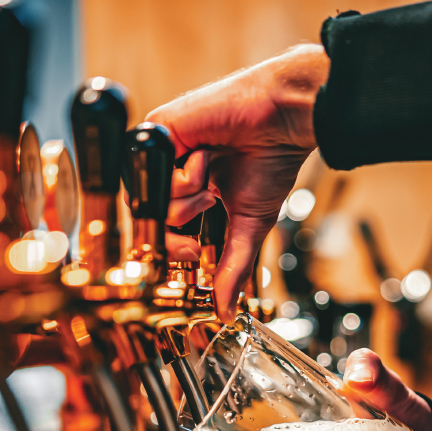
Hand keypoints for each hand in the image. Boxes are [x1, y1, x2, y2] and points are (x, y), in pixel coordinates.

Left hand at [148, 44, 329, 322]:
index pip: (163, 235)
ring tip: (212, 178)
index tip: (195, 252)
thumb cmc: (270, 160)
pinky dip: (187, 177)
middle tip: (206, 213)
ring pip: (151, 205)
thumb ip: (232, 267)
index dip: (175, 251)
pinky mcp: (156, 134)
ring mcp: (161, 157)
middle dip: (177, 231)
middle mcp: (170, 176)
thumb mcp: (249, 225)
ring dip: (188, 200)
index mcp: (189, 195)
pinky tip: (207, 156)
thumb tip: (226, 310)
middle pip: (149, 223)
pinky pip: (156, 178)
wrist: (281, 118)